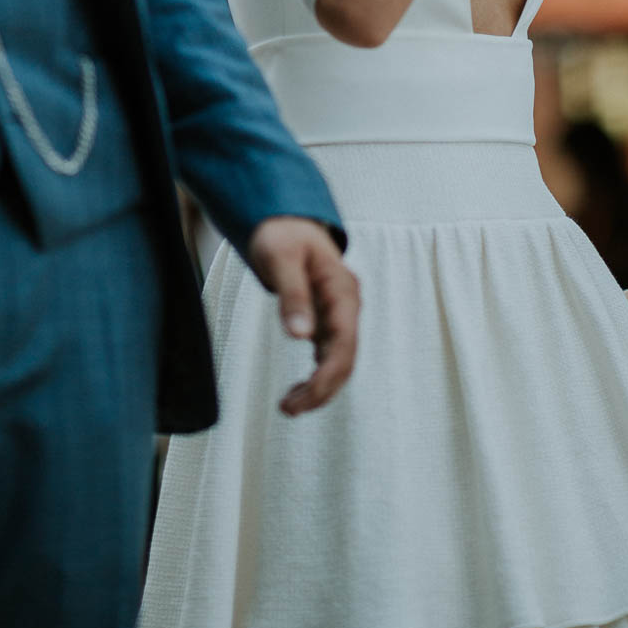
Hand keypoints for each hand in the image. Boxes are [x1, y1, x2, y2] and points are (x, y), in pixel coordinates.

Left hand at [246, 217, 359, 416]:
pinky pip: (329, 353)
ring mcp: (340, 312)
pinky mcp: (328, 318)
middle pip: (345, 358)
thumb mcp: (280, 259)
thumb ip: (292, 295)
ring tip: (288, 406)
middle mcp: (347, 304)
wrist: (284, 218)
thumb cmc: (281, 234)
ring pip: (339, 359)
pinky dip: (316, 375)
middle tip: (287, 409)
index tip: (303, 398)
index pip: (344, 344)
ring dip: (319, 387)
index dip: (327, 376)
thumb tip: (300, 337)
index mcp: (342, 290)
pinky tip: (298, 391)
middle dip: (322, 389)